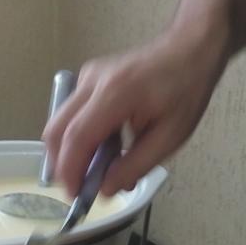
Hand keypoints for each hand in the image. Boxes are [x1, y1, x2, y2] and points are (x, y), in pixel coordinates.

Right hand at [42, 28, 225, 197]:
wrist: (188, 49)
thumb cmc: (185, 91)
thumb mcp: (169, 138)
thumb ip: (134, 166)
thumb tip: (105, 189)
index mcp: (115, 94)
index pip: (77, 137)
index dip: (70, 170)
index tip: (74, 195)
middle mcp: (93, 81)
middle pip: (57, 130)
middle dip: (61, 165)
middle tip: (78, 189)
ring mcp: (87, 76)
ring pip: (60, 122)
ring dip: (70, 152)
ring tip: (93, 172)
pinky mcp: (89, 78)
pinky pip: (71, 114)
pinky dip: (79, 138)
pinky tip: (102, 150)